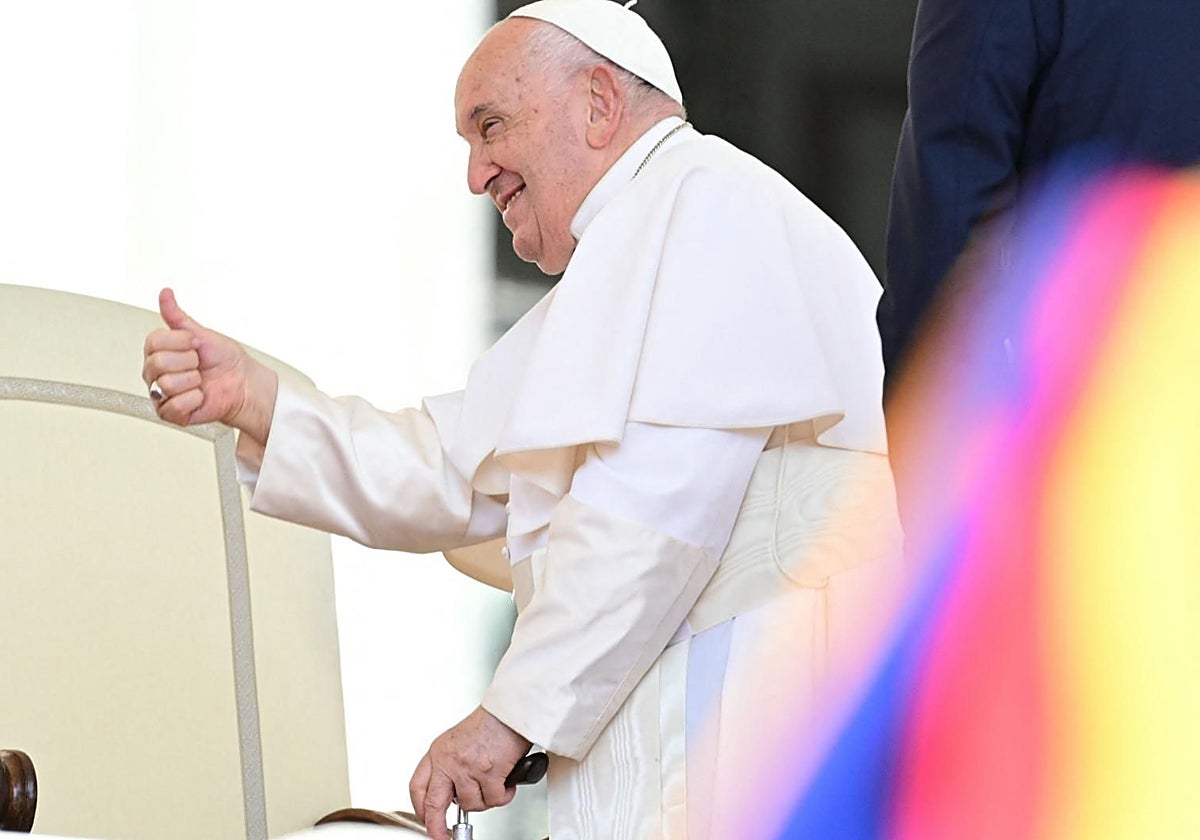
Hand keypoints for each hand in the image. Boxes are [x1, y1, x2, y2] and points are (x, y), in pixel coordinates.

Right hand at [142, 288, 276, 441]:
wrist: (244, 383)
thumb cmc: (225, 360)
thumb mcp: (201, 333)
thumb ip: (177, 316)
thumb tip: (165, 294)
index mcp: (159, 352)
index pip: (154, 342)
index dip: (181, 342)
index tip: (194, 344)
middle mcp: (157, 372)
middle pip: (158, 363)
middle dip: (188, 361)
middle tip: (198, 364)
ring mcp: (163, 393)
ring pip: (166, 384)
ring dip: (192, 381)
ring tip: (200, 381)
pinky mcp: (172, 413)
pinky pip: (174, 405)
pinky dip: (194, 399)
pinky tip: (200, 395)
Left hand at [409, 706, 531, 839]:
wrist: (511, 711)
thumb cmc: (491, 722)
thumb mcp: (458, 740)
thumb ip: (450, 765)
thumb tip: (453, 792)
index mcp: (438, 752)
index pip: (418, 786)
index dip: (420, 808)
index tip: (425, 820)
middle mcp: (448, 761)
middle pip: (433, 805)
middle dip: (436, 827)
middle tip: (441, 837)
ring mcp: (467, 768)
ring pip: (471, 804)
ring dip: (486, 801)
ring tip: (494, 784)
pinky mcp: (488, 773)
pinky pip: (494, 799)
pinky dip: (503, 795)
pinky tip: (506, 782)